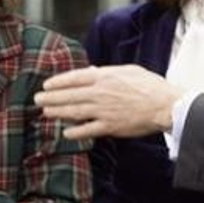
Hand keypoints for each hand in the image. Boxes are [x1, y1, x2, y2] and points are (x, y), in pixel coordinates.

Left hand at [36, 65, 181, 140]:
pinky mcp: (110, 126)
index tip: (46, 85)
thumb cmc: (151, 86)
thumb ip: (108, 71)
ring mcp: (104, 110)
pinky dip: (75, 131)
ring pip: (74, 111)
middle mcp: (101, 93)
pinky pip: (87, 129)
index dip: (58, 82)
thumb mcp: (129, 71)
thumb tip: (93, 70)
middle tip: (37, 99)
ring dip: (57, 112)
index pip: (74, 78)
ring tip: (45, 112)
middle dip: (50, 97)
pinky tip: (66, 132)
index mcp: (105, 77)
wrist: (166, 105)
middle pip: (69, 95)